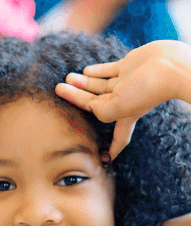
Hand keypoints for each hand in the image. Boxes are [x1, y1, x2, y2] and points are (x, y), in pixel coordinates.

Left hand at [55, 40, 190, 159]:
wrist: (169, 65)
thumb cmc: (147, 90)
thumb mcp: (118, 108)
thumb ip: (99, 110)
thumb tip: (90, 105)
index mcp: (124, 116)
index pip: (117, 138)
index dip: (111, 150)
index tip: (104, 160)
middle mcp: (124, 100)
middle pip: (95, 103)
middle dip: (76, 97)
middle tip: (58, 89)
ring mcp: (126, 82)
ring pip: (98, 85)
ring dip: (82, 82)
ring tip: (66, 77)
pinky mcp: (129, 65)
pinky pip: (108, 70)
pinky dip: (96, 71)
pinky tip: (85, 70)